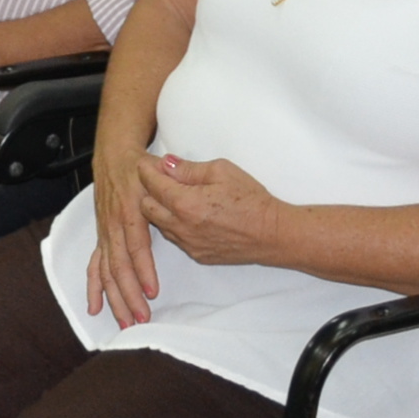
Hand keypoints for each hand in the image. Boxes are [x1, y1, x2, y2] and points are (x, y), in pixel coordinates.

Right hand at [83, 131, 162, 325]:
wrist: (113, 155)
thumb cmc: (140, 165)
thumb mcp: (157, 168)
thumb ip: (170, 180)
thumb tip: (181, 188)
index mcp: (130, 209)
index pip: (136, 245)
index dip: (143, 269)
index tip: (152, 291)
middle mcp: (114, 224)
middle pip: (119, 265)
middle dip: (129, 294)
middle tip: (142, 317)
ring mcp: (105, 232)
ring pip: (106, 270)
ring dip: (114, 298)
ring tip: (126, 321)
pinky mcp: (102, 236)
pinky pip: (94, 265)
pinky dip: (94, 287)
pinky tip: (95, 307)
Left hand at [133, 154, 290, 270]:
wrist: (272, 233)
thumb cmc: (251, 199)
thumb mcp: (221, 171)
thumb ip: (189, 168)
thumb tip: (167, 164)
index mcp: (184, 203)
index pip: (152, 184)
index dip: (146, 170)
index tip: (146, 162)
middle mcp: (181, 227)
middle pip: (146, 207)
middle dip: (149, 190)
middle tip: (162, 178)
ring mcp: (188, 244)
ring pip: (159, 225)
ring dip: (161, 209)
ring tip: (177, 195)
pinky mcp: (198, 255)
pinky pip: (176, 238)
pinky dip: (176, 225)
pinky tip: (191, 214)